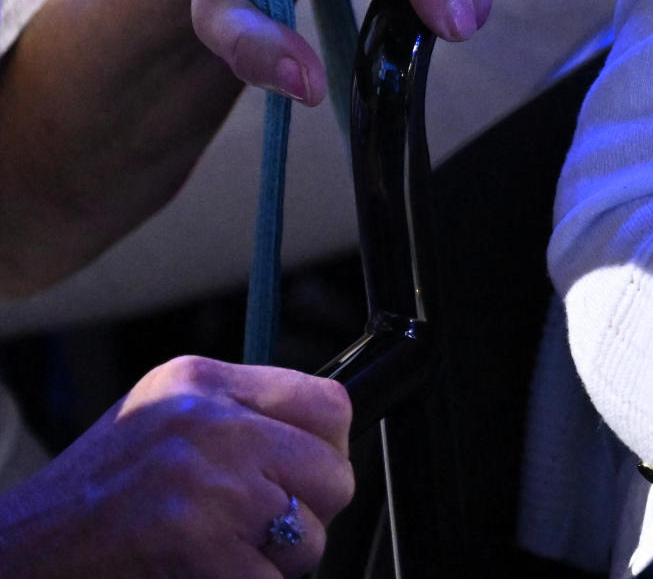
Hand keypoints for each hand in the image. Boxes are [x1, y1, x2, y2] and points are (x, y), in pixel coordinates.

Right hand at [0, 356, 353, 575]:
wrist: (18, 554)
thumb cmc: (91, 497)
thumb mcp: (161, 418)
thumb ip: (240, 414)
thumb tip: (322, 438)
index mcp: (201, 383)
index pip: (329, 406)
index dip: (328, 451)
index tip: (303, 475)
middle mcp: (208, 426)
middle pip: (332, 477)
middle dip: (306, 514)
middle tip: (257, 529)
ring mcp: (205, 489)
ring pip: (308, 538)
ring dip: (275, 563)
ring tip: (218, 554)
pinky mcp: (198, 549)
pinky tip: (202, 577)